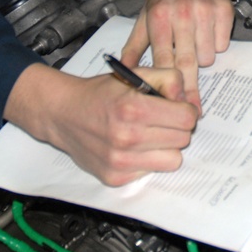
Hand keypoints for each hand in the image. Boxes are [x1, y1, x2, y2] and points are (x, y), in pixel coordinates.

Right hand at [4, 63, 198, 185]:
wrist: (63, 113)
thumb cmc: (101, 93)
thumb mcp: (135, 74)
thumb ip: (168, 80)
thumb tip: (189, 102)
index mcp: (134, 108)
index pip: (187, 119)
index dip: (186, 111)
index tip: (177, 108)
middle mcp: (127, 137)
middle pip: (183, 139)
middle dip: (177, 127)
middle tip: (162, 120)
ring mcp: (120, 161)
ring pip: (173, 160)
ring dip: (167, 147)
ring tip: (151, 134)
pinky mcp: (115, 178)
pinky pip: (152, 171)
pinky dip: (148, 160)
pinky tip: (134, 147)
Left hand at [121, 0, 244, 112]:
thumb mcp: (146, 15)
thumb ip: (134, 45)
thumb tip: (122, 71)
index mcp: (159, 17)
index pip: (163, 59)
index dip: (168, 84)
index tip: (170, 104)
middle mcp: (181, 14)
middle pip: (188, 62)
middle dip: (190, 88)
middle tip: (192, 109)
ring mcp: (204, 12)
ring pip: (208, 55)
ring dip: (202, 58)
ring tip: (194, 43)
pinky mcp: (224, 11)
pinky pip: (222, 44)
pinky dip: (216, 44)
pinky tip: (207, 31)